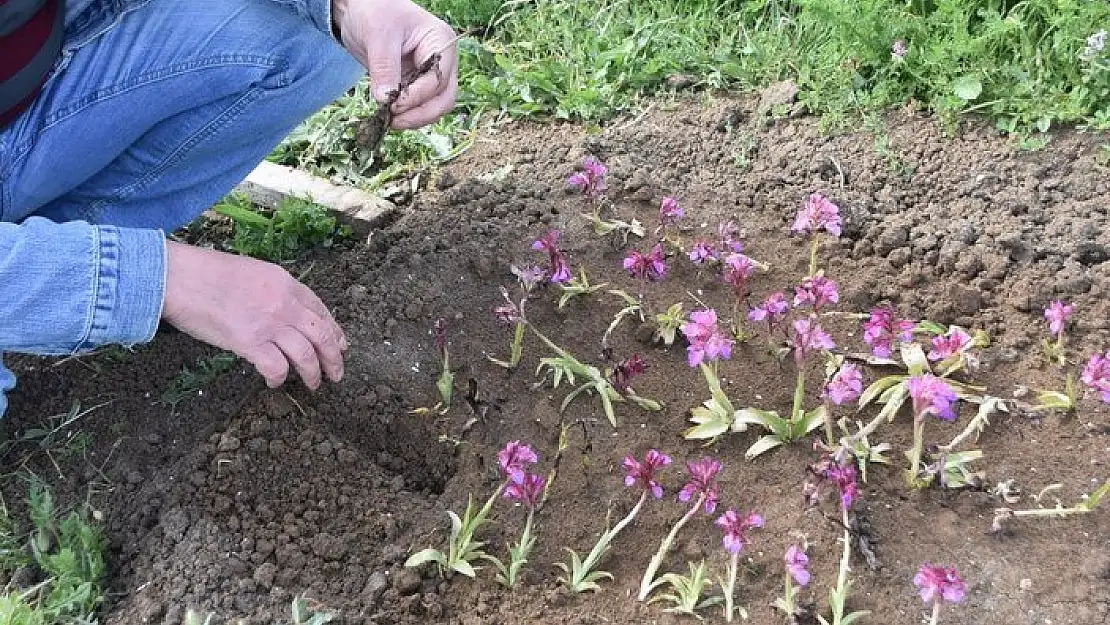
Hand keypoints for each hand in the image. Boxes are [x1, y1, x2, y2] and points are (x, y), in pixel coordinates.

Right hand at [161, 242, 347, 389]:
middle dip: (334, 357)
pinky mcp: (250, 342)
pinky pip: (277, 367)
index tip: (341, 345)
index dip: (334, 330)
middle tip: (337, 373)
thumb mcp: (253, 273)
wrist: (180, 278)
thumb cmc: (207, 274)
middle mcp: (284, 303)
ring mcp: (269, 323)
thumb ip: (273, 292)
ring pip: (306, 355)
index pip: (320, 309)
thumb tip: (285, 316)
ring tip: (314, 384)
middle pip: (322, 335)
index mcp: (285, 283)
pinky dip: (279, 378)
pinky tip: (275, 382)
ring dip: (313, 373)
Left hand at [333, 0, 457, 128]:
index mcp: (441, 42)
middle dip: (421, 113)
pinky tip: (389, 115)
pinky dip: (408, 115)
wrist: (360, 9)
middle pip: (444, 98)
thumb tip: (385, 100)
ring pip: (435, 107)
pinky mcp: (418, 84)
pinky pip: (420, 106)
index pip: (438, 79)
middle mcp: (443, 60)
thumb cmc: (373, 11)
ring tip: (389, 120)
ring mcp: (431, 74)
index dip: (417, 96)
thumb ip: (384, 68)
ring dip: (415, 118)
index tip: (392, 105)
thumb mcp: (378, 35)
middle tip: (394, 121)